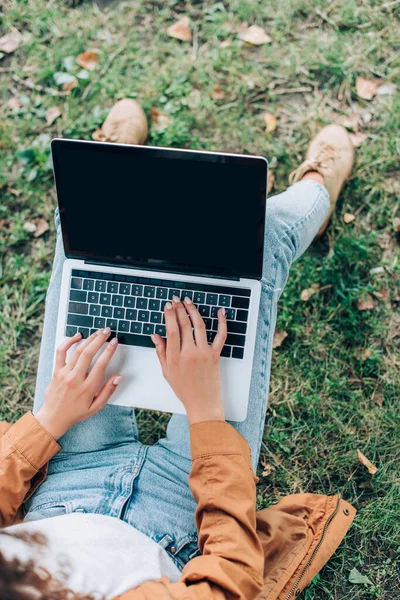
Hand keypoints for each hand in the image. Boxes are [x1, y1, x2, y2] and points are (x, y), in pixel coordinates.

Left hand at [35, 328, 121, 439]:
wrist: (53, 418)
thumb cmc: (76, 413)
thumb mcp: (96, 407)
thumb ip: (108, 391)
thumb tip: (118, 377)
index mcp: (87, 388)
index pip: (100, 365)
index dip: (109, 351)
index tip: (114, 342)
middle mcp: (75, 379)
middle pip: (88, 354)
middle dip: (99, 340)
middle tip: (107, 331)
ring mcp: (64, 374)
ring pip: (77, 351)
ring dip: (89, 339)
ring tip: (97, 332)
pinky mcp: (56, 371)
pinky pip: (61, 352)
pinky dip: (68, 342)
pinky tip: (77, 336)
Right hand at [151, 296, 226, 423]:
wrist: (202, 403)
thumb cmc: (184, 389)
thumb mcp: (167, 372)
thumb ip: (161, 352)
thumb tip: (155, 335)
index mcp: (175, 358)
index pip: (171, 330)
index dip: (169, 315)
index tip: (168, 306)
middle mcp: (189, 353)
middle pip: (184, 325)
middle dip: (179, 309)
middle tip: (176, 300)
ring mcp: (204, 353)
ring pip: (199, 326)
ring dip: (194, 311)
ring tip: (189, 301)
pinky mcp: (215, 355)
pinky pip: (221, 336)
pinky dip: (222, 323)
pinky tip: (220, 312)